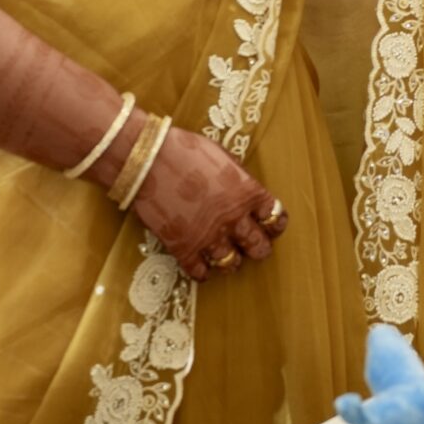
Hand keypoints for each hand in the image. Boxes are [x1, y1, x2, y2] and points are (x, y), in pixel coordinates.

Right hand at [129, 121, 288, 281]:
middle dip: (259, 248)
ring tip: (229, 260)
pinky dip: (202, 272)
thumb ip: (238, 179)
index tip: (270, 225)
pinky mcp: (182, 247)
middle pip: (258, 245)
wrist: (149, 160)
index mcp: (247, 193)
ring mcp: (208, 236)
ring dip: (231, 262)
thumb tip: (242, 189)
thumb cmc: (186, 150)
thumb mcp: (224, 157)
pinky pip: (198, 271)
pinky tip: (201, 269)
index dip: (274, 224)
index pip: (274, 217)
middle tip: (255, 249)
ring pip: (231, 263)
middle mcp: (233, 218)